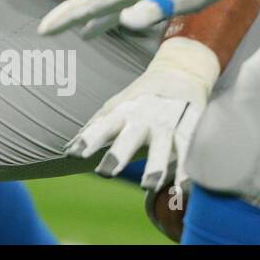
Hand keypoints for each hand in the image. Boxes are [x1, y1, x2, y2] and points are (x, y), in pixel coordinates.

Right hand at [38, 0, 233, 36]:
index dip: (65, 17)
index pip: (88, 3)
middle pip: (86, 0)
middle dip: (63, 15)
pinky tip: (91, 29)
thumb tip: (123, 21)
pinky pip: (110, 7)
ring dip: (78, 16)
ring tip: (60, 30)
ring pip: (96, 3)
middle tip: (42, 30)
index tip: (43, 30)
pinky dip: (97, 18)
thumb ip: (151, 9)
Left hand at [66, 37, 219, 191]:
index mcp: (123, 111)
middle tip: (105, 173)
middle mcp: (145, 116)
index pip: (102, 126)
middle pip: (130, 137)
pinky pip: (188, 150)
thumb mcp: (117, 106)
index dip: (88, 139)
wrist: (180, 71)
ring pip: (162, 146)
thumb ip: (95, 128)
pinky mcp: (191, 126)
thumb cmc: (141, 95)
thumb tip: (68, 148)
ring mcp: (169, 121)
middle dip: (117, 154)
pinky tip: (182, 188)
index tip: (73, 154)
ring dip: (155, 166)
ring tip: (148, 186)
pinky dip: (186, 169)